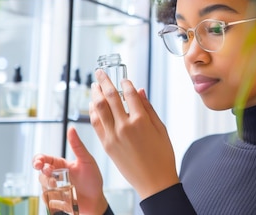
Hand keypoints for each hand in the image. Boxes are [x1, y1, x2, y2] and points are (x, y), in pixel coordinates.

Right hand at [32, 126, 107, 214]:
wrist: (96, 200)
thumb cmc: (93, 179)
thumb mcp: (86, 160)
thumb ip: (77, 146)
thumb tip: (71, 129)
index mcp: (61, 165)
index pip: (45, 159)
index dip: (38, 160)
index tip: (39, 163)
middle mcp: (56, 176)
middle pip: (41, 172)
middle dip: (42, 172)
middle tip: (49, 173)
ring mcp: (55, 188)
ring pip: (42, 185)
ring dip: (48, 184)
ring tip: (58, 185)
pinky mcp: (55, 200)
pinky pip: (46, 198)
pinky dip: (51, 197)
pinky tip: (61, 197)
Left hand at [90, 69, 178, 198]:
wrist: (154, 182)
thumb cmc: (162, 156)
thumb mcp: (161, 129)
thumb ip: (148, 108)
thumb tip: (138, 91)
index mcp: (141, 120)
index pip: (128, 94)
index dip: (125, 83)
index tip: (123, 78)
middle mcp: (124, 126)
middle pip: (110, 97)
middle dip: (104, 82)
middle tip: (100, 72)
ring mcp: (113, 136)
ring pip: (99, 109)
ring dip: (95, 94)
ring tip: (94, 85)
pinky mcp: (106, 145)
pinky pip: (96, 124)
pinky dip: (93, 112)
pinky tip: (93, 104)